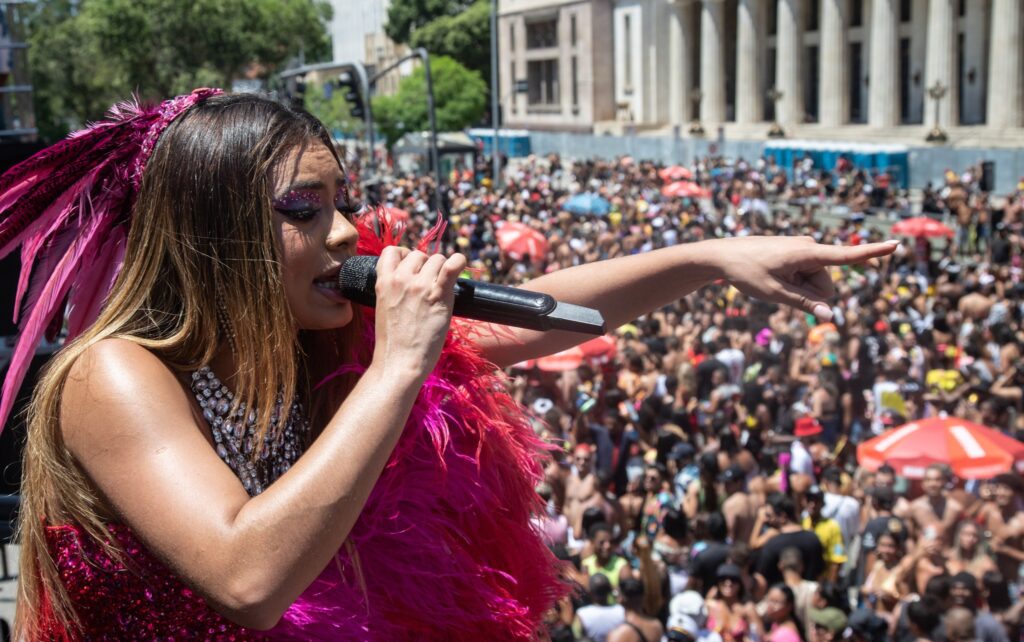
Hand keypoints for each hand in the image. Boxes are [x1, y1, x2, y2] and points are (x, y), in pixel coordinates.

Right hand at [371, 246, 466, 379]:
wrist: (400, 361)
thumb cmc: (393, 342)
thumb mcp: (383, 307)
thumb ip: (394, 290)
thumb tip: (413, 279)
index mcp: (383, 281)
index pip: (392, 250)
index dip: (404, 255)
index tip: (412, 267)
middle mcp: (401, 278)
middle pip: (419, 255)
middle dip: (426, 267)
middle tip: (429, 286)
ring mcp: (419, 285)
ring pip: (436, 259)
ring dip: (441, 270)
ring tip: (441, 289)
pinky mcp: (438, 294)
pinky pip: (452, 265)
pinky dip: (458, 262)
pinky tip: (460, 264)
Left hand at [710, 236, 898, 321]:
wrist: (722, 255)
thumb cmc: (746, 273)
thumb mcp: (774, 293)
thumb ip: (804, 304)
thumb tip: (829, 316)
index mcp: (806, 253)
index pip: (846, 256)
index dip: (872, 252)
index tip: (896, 243)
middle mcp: (809, 247)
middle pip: (826, 285)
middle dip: (809, 293)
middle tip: (778, 286)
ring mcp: (803, 249)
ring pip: (816, 282)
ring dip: (799, 287)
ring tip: (772, 279)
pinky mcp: (797, 252)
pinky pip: (806, 275)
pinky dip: (794, 282)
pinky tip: (773, 276)